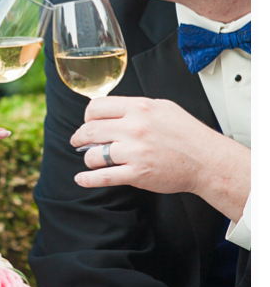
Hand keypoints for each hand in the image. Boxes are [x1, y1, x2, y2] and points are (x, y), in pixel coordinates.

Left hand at [71, 96, 248, 218]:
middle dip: (80, 137)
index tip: (87, 122)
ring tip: (92, 159)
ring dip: (88, 158)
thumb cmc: (187, 134)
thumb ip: (135, 107)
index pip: (96, 107)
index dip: (87, 116)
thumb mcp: (162, 107)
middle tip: (78, 141)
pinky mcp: (137, 173)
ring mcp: (135, 152)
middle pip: (90, 130)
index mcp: (139, 108)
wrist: (207, 160)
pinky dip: (88, 179)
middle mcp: (134, 128)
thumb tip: (110, 110)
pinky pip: (103, 177)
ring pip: (93, 154)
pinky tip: (81, 179)